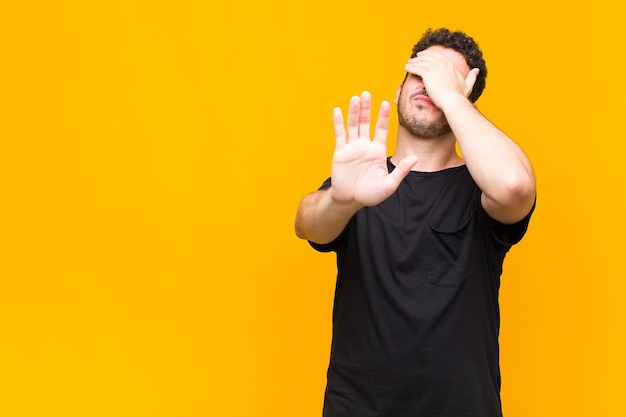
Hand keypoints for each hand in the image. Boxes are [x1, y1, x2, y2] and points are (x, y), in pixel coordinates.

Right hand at [330, 91, 417, 206]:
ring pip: (353, 125)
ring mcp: (352, 147)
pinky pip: (339, 135)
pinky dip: (338, 122)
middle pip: (366, 122)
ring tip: (356, 98)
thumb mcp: (390, 184)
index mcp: (378, 150)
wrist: (351, 201)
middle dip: (367, 108)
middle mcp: (365, 145)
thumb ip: (401, 170)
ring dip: (354, 112)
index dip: (383, 116)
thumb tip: (415, 158)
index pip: (381, 129)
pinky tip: (337, 110)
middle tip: (367, 93)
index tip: (386, 103)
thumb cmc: (371, 194)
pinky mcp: (340, 152)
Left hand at [404, 50, 478, 108]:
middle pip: (428, 56)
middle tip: (415, 57)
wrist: (453, 101)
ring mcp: (434, 67)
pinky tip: (406, 68)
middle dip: (420, 56)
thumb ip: (472, 76)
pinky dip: (410, 67)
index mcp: (450, 64)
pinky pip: (416, 68)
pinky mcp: (427, 73)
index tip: (424, 56)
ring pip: (420, 62)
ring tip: (408, 63)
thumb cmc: (459, 96)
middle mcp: (442, 63)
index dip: (429, 55)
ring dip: (413, 62)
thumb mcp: (467, 85)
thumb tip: (477, 70)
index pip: (437, 56)